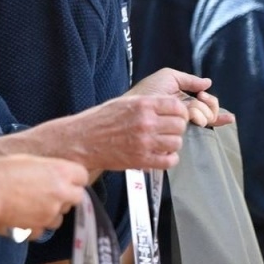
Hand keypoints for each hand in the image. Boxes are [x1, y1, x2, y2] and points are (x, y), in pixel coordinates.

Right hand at [0, 154, 86, 237]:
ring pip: (60, 217)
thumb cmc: (0, 170)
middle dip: (65, 195)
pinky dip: (34, 227)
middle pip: (76, 197)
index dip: (74, 177)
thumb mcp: (28, 160)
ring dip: (51, 213)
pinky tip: (21, 218)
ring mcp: (49, 214)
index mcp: (60, 172)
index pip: (82, 176)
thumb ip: (47, 169)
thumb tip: (52, 174)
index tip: (65, 178)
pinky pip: (41, 231)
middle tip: (48, 192)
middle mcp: (60, 194)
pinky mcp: (36, 229)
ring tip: (32, 206)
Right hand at [61, 94, 191, 173]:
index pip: (177, 106)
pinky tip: (163, 156)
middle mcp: (146, 122)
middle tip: (169, 131)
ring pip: (177, 143)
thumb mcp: (125, 103)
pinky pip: (169, 161)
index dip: (180, 112)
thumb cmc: (100, 120)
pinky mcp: (141, 160)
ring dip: (173, 144)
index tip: (177, 116)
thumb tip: (169, 105)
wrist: (82, 140)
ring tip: (164, 143)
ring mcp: (145, 142)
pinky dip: (169, 159)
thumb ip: (148, 104)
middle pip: (180, 125)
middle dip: (177, 128)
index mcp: (143, 105)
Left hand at [129, 68, 231, 127]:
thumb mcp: (167, 78)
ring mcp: (184, 124)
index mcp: (183, 100)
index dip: (210, 100)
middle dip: (207, 106)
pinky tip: (227, 119)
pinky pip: (201, 128)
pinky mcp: (180, 133)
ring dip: (203, 112)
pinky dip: (215, 121)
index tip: (203, 95)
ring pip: (206, 118)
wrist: (133, 108)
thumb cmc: (147, 92)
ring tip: (193, 112)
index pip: (205, 102)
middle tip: (198, 101)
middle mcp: (186, 113)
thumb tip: (208, 83)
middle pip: (209, 110)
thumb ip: (188, 79)